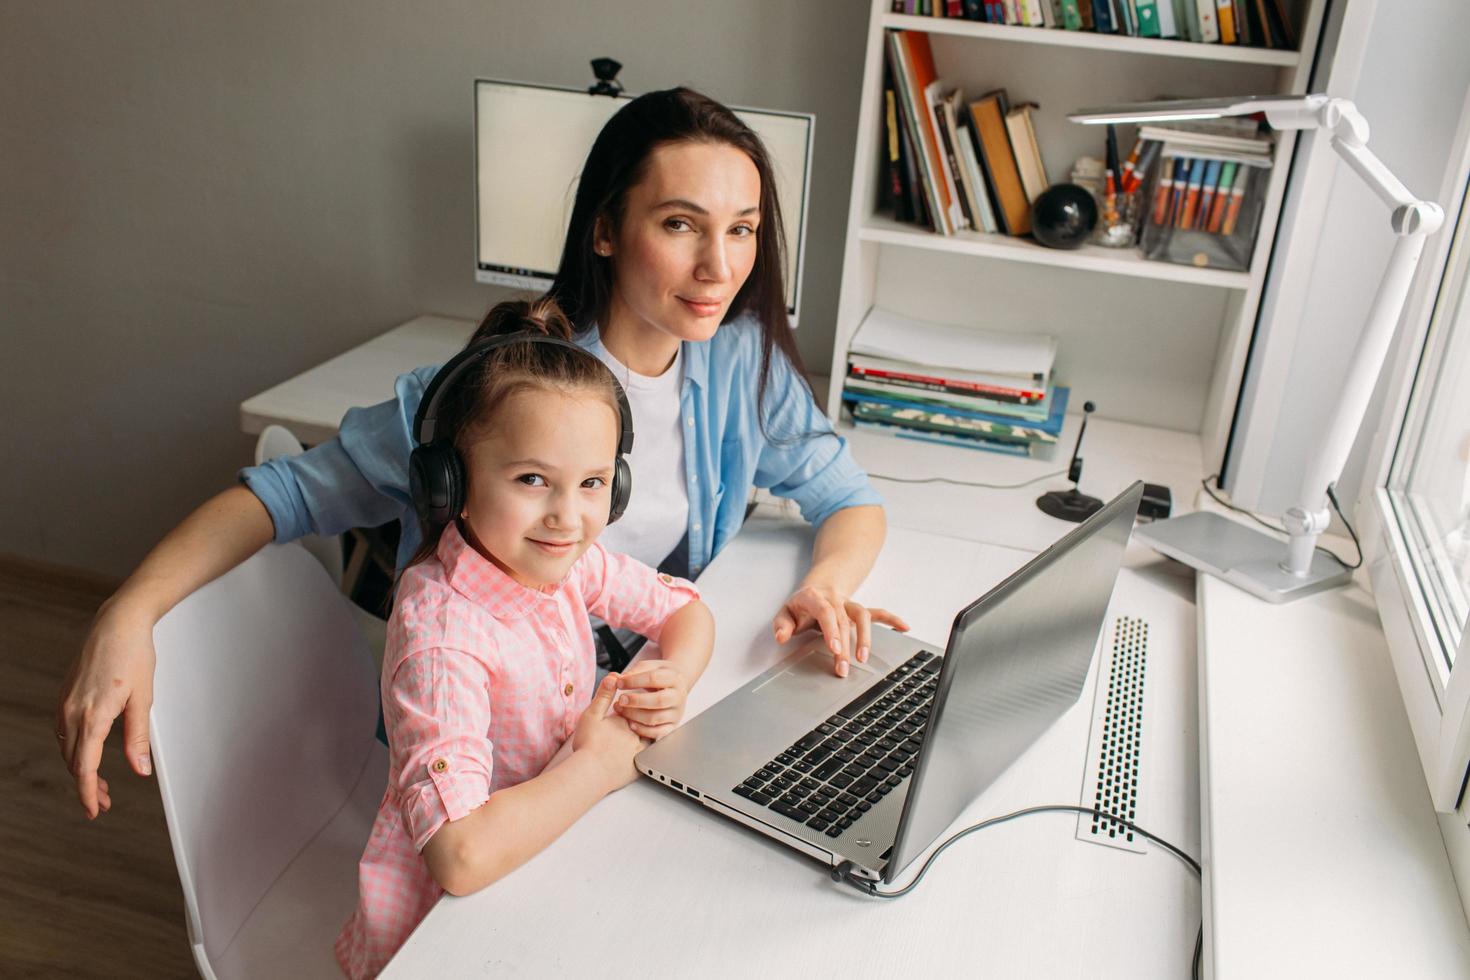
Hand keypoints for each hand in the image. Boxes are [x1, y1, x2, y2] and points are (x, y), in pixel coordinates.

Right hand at [57, 599, 157, 818]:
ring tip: (102, 784)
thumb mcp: (143, 699)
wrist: (117, 624)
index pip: (85, 767)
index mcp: (93, 716)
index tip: (95, 810)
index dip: (89, 793)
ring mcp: (65, 704)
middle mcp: (72, 712)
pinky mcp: (65, 697)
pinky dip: (75, 750)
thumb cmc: (133, 656)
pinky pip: (64, 732)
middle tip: (105, 803)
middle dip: (88, 787)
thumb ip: (138, 738)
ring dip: (81, 769)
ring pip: (67, 749)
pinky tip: (88, 754)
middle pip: (74, 763)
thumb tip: (140, 770)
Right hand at [572, 673, 644, 789]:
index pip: (633, 708)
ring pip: (648, 739)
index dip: (630, 707)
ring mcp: (637, 751)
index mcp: (624, 720)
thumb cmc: (588, 745)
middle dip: (640, 719)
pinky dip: (645, 754)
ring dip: (644, 736)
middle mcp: (634, 734)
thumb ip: (603, 695)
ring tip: (637, 737)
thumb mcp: (592, 715)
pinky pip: (647, 757)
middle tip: (634, 721)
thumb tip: (613, 677)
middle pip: (642, 722)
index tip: (624, 707)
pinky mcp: (637, 767)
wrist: (590, 773)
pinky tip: (640, 754)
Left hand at [614, 661, 689, 739]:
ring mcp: (676, 712)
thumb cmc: (657, 676)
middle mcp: (678, 696)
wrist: (675, 688)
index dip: (634, 681)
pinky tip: (630, 723)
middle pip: (658, 700)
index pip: (654, 678)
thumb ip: (633, 672)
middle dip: (636, 701)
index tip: (619, 683)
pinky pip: (658, 733)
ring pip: (655, 718)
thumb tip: (616, 679)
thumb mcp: (649, 668)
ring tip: (620, 710)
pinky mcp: (672, 726)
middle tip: (620, 699)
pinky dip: (642, 730)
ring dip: (634, 715)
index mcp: (674, 678)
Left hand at [772, 585, 909, 677]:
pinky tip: (903, 628)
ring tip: (864, 657)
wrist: (817, 588)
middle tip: (843, 667)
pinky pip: (877, 613)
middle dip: (845, 645)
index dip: (831, 630)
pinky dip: (891, 620)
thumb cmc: (801, 606)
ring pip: (862, 616)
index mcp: (815, 598)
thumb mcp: (785, 613)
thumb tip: (781, 637)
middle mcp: (835, 600)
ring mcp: (848, 605)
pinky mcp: (858, 611)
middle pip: (843, 621)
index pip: (826, 612)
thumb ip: (782, 625)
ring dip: (866, 636)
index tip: (835, 649)